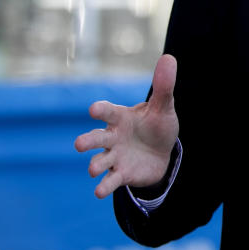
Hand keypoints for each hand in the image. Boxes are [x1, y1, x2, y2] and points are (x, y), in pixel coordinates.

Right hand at [74, 54, 179, 198]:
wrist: (162, 152)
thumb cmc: (157, 125)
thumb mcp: (164, 106)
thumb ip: (164, 86)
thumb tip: (169, 58)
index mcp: (121, 118)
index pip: (107, 112)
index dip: (100, 110)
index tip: (93, 110)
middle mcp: (113, 137)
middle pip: (96, 139)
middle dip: (87, 141)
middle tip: (79, 144)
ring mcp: (115, 157)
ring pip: (99, 161)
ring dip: (95, 165)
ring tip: (93, 169)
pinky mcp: (121, 174)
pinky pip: (110, 181)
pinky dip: (104, 186)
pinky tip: (99, 191)